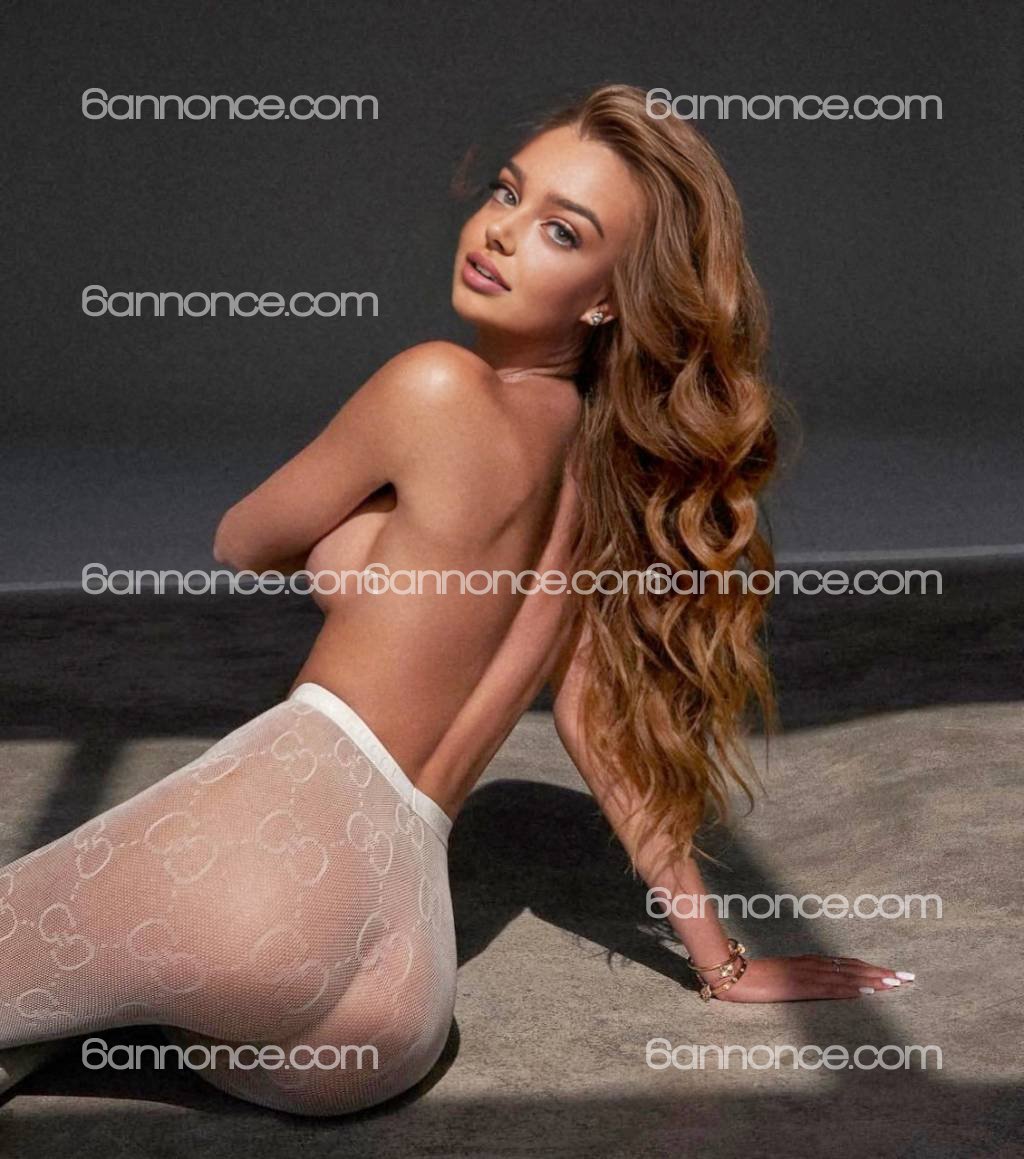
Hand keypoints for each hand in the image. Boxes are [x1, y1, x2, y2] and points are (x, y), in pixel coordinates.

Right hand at [706, 954, 914, 1002]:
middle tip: (907, 977)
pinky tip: (866, 990)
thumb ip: (802, 977)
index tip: (894, 973)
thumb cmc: (754, 977)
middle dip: (881, 973)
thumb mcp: (783, 976)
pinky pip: (830, 986)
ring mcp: (806, 974)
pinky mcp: (799, 985)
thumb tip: (823, 983)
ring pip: (847, 975)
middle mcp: (811, 964)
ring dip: (873, 979)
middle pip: (853, 967)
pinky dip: (851, 987)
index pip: (847, 964)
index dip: (871, 968)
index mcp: (809, 961)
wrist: (732, 976)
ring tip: (896, 983)